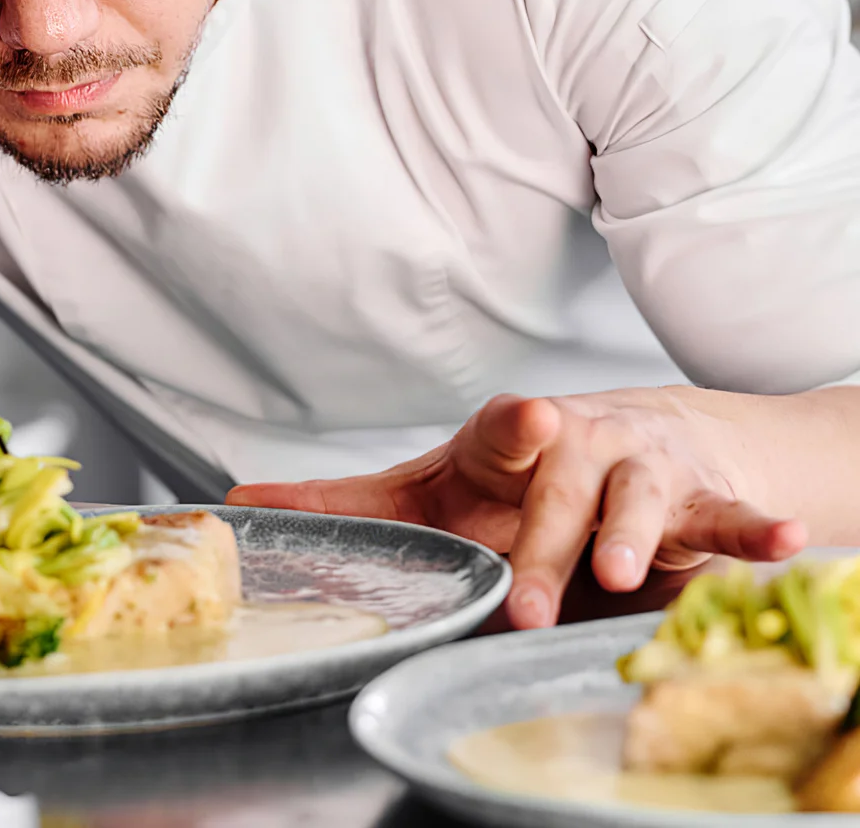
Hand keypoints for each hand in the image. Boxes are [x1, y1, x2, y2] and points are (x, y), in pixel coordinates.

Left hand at [228, 389, 805, 628]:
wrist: (628, 442)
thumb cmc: (513, 476)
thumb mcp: (430, 489)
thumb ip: (345, 505)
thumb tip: (233, 506)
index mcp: (507, 442)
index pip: (502, 429)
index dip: (512, 427)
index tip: (525, 419)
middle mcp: (575, 443)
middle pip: (564, 486)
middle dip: (551, 538)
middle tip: (529, 598)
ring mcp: (641, 467)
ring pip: (642, 498)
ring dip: (638, 535)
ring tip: (630, 574)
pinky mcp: (698, 500)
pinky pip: (728, 517)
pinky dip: (756, 529)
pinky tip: (786, 541)